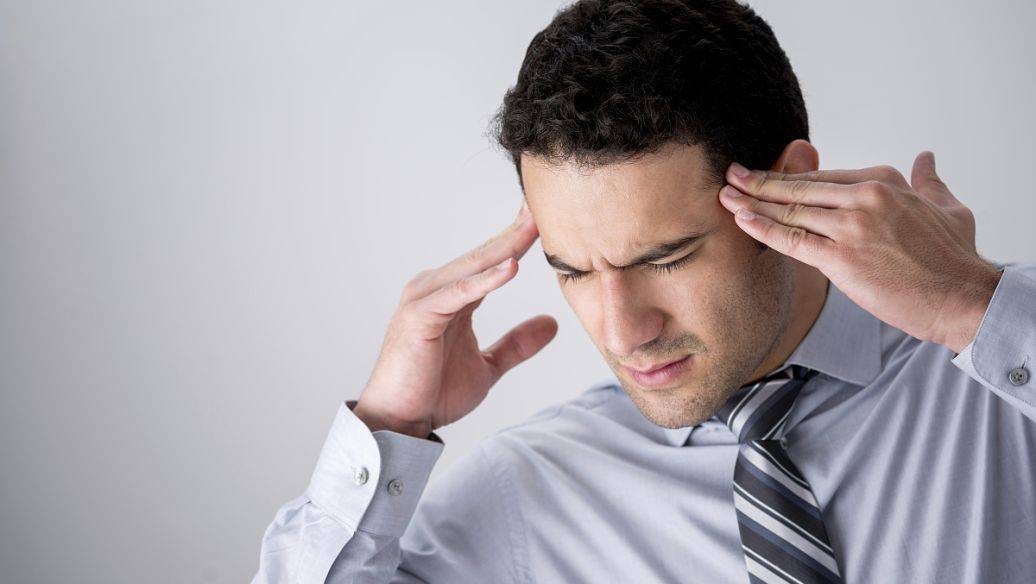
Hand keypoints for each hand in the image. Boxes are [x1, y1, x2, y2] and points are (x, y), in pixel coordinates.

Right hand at [354, 201, 557, 437]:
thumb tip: (551, 324)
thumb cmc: (433, 392)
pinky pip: (458, 294)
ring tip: (533, 226)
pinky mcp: (420, 316)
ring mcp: (425, 299)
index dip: (517, 239)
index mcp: (452, 296)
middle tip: (542, 206)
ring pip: (472, 267)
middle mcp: (436, 288)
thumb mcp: (488, 366)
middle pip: (484, 255)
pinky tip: (511, 268)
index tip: (543, 217)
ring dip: (504, 247)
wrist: (400, 422)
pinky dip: (484, 281)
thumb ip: (517, 344)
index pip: (491, 260)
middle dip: (515, 231)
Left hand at [717, 150, 1001, 354]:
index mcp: (883, 182)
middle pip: (800, 189)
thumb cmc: (955, 258)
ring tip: (725, 197)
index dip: (788, 178)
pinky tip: (741, 220)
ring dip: (752, 203)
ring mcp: (851, 227)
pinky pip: (792, 241)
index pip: (822, 179)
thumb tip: (926, 157)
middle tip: (730, 175)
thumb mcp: (947, 206)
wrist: (962, 296)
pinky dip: (763, 229)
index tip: (763, 176)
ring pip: (791, 212)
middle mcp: (864, 198)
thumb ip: (929, 180)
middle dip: (759, 182)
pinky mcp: (842, 259)